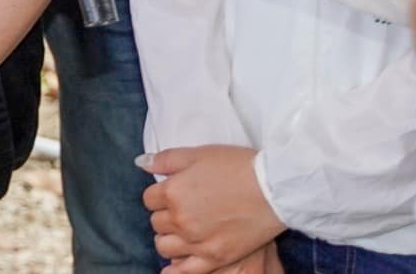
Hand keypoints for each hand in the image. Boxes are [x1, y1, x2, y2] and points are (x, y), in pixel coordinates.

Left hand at [139, 144, 284, 273]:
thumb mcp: (198, 153)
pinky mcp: (215, 256)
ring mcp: (197, 241)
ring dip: (170, 238)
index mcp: (172, 192)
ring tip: (183, 231)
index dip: (160, 194)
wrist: (274, 187)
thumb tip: (141, 163)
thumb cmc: (237, 166)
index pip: (149, 199)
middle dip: (165, 215)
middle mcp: (180, 219)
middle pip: (157, 222)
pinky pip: (185, 270)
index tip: (173, 192)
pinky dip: (175, 270)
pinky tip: (173, 267)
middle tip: (182, 209)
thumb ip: (165, 159)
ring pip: (165, 246)